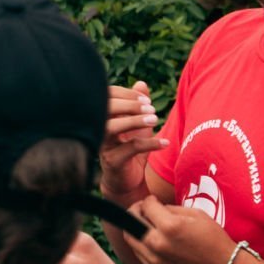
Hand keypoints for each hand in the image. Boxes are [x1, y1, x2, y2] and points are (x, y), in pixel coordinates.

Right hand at [99, 82, 165, 202]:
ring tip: (154, 120)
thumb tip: (141, 83)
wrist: (127, 180)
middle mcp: (98, 129)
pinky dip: (149, 144)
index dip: (126, 93)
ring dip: (133, 121)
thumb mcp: (138, 125)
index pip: (106, 96)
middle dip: (129, 105)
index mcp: (103, 117)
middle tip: (151, 108)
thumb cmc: (130, 149)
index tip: (145, 98)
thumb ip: (139, 104)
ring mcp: (103, 146)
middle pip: (104, 109)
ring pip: (110, 127)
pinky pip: (129, 149)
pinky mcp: (113, 162)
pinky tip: (164, 142)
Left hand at [120, 197, 236, 263]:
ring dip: (134, 228)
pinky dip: (141, 243)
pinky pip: (138, 253)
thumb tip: (154, 206)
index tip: (153, 200)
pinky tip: (152, 239)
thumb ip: (170, 209)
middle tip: (143, 209)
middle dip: (135, 211)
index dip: (148, 200)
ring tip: (145, 223)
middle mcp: (158, 244)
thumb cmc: (213, 238)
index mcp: (170, 227)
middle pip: (131, 222)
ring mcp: (155, 260)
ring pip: (130, 238)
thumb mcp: (196, 214)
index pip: (146, 206)